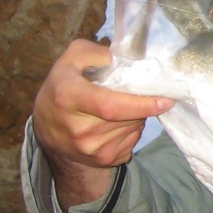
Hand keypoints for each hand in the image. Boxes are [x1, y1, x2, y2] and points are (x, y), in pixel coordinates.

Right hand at [33, 39, 172, 207]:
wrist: (47, 130)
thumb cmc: (61, 89)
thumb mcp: (68, 62)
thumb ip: (91, 52)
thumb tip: (118, 59)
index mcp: (69, 98)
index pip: (110, 106)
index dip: (141, 104)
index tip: (165, 100)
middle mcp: (80, 129)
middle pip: (128, 116)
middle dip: (140, 103)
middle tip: (135, 93)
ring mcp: (92, 149)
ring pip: (134, 127)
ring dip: (136, 116)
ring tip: (119, 107)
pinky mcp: (104, 160)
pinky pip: (132, 140)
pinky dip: (131, 129)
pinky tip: (115, 123)